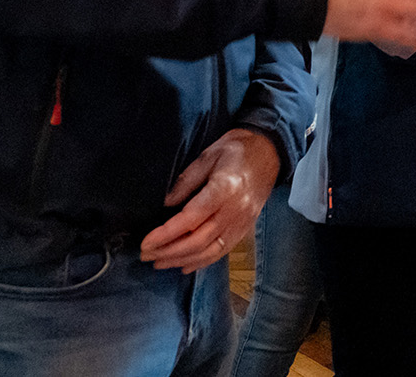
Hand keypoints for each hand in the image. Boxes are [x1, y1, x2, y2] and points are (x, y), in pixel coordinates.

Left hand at [139, 128, 280, 272]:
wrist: (269, 152)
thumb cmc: (237, 150)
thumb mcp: (207, 156)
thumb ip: (186, 182)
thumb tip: (165, 205)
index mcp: (225, 189)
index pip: (190, 219)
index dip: (166, 234)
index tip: (146, 243)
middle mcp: (235, 210)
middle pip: (198, 241)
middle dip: (168, 252)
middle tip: (145, 255)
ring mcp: (243, 222)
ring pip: (209, 251)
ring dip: (182, 260)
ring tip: (159, 263)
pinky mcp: (246, 228)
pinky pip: (222, 251)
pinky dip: (202, 262)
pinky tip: (185, 266)